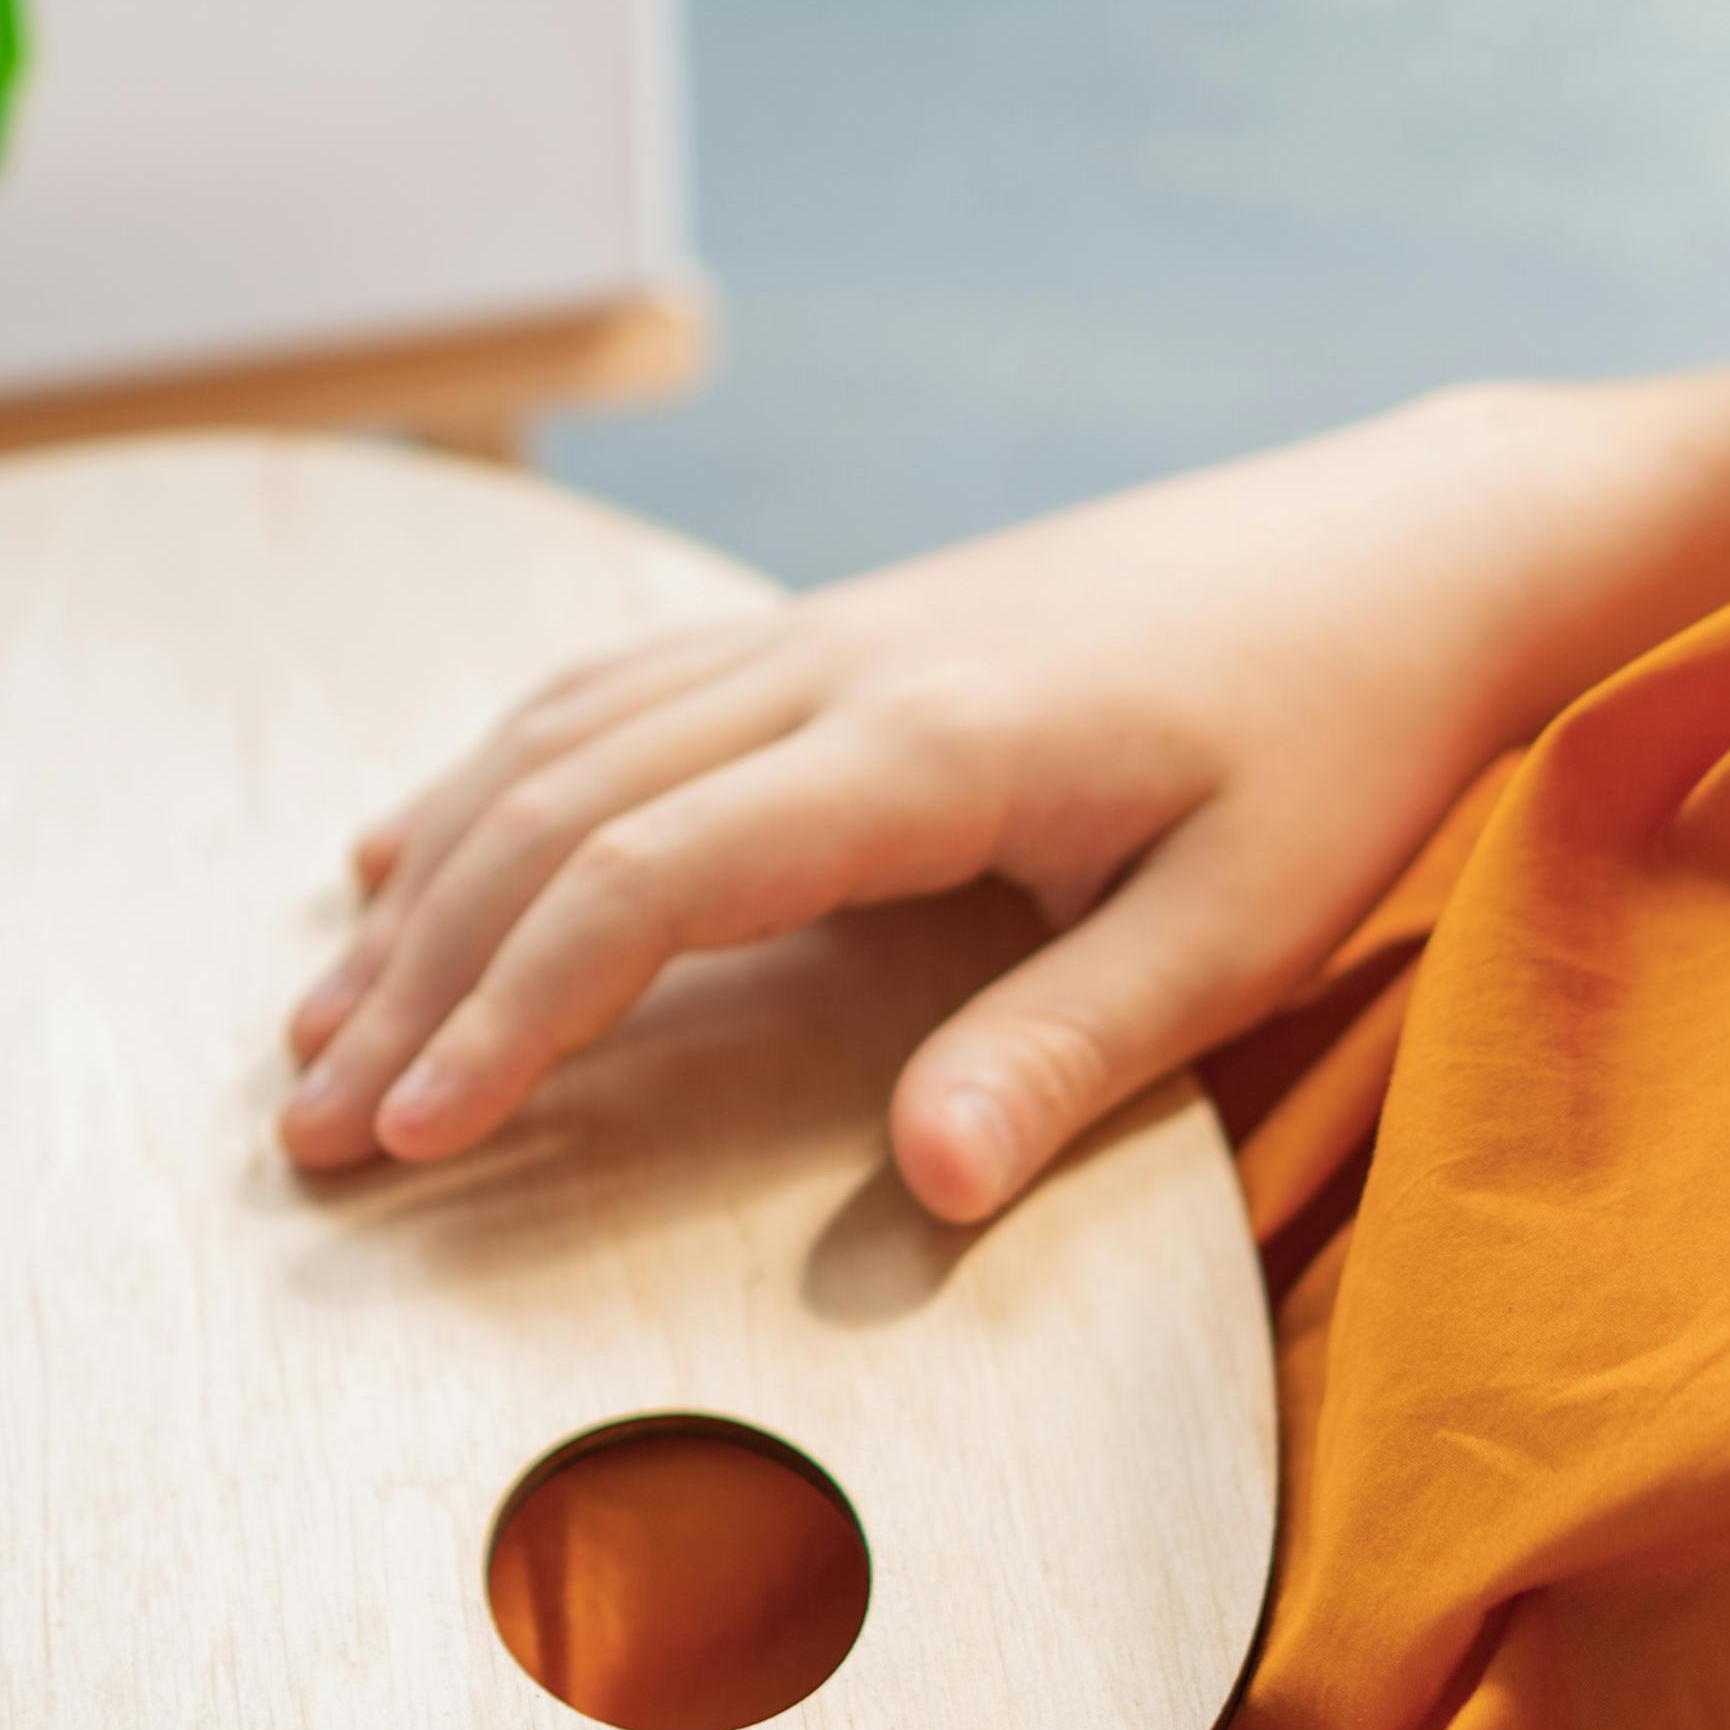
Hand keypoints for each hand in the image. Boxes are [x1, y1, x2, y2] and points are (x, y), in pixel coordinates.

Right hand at [280, 342, 1729, 1218]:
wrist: (1419, 542)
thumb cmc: (1349, 742)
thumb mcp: (1251, 918)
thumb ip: (1074, 1047)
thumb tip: (916, 1187)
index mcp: (921, 747)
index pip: (646, 882)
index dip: (510, 1014)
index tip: (414, 1137)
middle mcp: (837, 669)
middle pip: (555, 817)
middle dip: (417, 981)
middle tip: (310, 1132)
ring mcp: (825, 634)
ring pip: (556, 749)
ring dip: (428, 891)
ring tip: (320, 1030)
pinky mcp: (840, 632)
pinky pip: (610, 699)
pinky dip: (487, 783)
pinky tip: (411, 857)